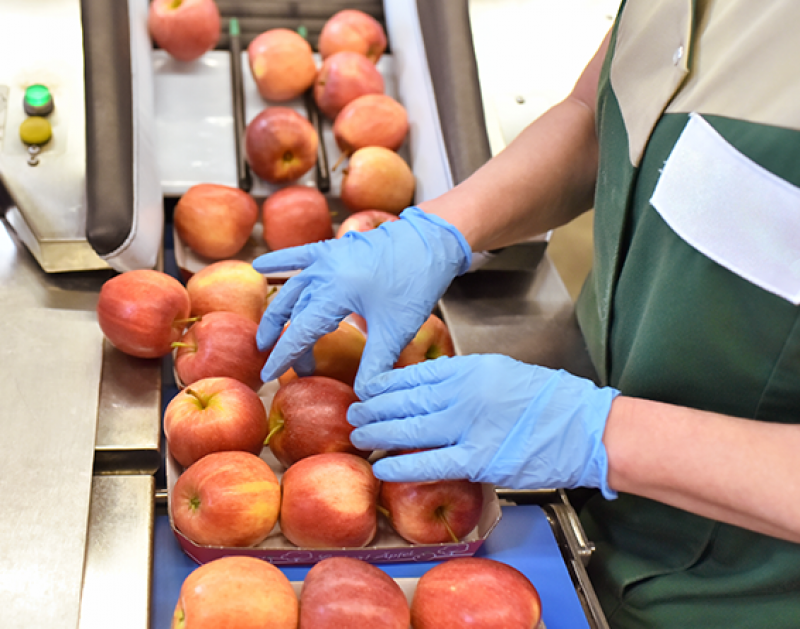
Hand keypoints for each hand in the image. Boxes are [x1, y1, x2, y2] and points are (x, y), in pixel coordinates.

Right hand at [252, 207, 470, 393]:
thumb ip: (375, 364)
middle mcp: (323, 271)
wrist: (431, 242)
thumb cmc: (415, 283)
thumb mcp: (395, 330)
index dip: (284, 356)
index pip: (300, 331)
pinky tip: (259, 265)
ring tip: (268, 334)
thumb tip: (363, 396)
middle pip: (293, 311)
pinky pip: (299, 254)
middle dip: (282, 339)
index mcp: (335, 291)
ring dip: (279, 311)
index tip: (269, 375)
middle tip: (277, 362)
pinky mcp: (335, 248)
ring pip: (292, 287)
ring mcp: (327, 256)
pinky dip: (280, 261)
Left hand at [348, 354, 619, 497]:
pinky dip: (402, 466)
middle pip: (404, 401)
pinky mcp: (480, 459)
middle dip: (372, 409)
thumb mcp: (501, 372)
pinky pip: (431, 463)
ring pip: (410, 430)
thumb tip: (430, 387)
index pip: (413, 375)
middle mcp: (463, 394)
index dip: (383, 386)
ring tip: (359, 438)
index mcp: (469, 369)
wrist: (586, 427)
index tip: (366, 391)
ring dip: (379, 435)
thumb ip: (465, 379)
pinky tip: (382, 467)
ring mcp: (469, 426)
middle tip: (353, 415)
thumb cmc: (548, 400)